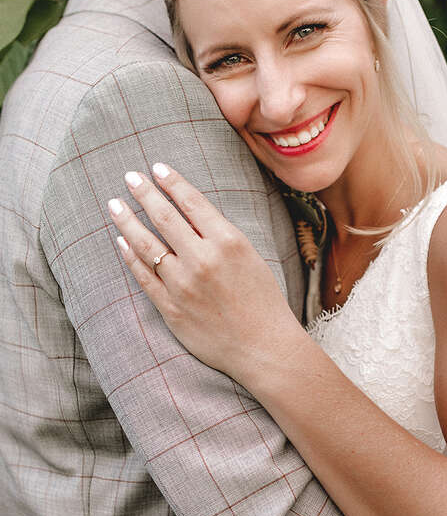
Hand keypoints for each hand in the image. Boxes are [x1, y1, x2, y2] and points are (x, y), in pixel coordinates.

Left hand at [108, 164, 304, 386]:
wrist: (264, 348)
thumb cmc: (264, 302)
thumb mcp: (252, 258)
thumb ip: (221, 236)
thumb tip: (188, 214)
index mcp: (229, 242)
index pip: (192, 202)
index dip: (171, 182)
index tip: (157, 168)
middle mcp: (203, 259)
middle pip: (164, 218)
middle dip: (144, 193)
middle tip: (129, 177)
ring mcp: (183, 285)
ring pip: (147, 245)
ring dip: (127, 221)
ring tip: (115, 205)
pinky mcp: (171, 308)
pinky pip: (143, 277)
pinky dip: (130, 257)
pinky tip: (121, 242)